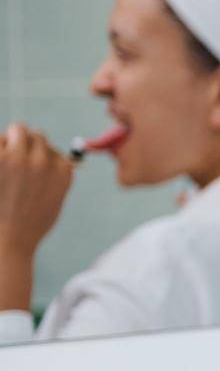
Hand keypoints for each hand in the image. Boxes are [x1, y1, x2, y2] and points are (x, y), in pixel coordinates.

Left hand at [0, 123, 73, 254]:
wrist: (6, 240)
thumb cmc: (27, 226)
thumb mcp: (53, 202)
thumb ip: (56, 178)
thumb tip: (61, 159)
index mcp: (62, 172)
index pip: (53, 150)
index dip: (39, 160)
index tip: (28, 175)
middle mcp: (43, 161)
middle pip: (36, 135)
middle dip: (24, 144)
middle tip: (10, 166)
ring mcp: (18, 157)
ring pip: (18, 130)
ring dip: (8, 142)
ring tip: (2, 167)